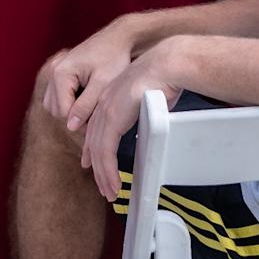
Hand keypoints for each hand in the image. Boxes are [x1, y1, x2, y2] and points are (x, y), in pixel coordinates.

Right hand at [40, 21, 137, 132]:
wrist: (120, 38)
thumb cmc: (115, 57)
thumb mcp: (102, 84)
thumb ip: (85, 106)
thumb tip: (71, 126)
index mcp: (61, 73)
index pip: (62, 112)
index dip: (80, 121)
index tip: (98, 120)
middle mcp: (53, 71)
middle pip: (56, 110)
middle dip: (74, 116)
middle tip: (97, 114)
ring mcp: (55, 70)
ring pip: (54, 104)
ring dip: (71, 109)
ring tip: (92, 105)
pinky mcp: (61, 72)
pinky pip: (58, 95)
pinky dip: (70, 101)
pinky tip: (87, 97)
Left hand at [79, 44, 184, 201]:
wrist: (166, 65)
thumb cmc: (165, 77)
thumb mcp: (151, 96)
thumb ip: (146, 109)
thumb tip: (153, 117)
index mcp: (111, 96)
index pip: (96, 128)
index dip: (93, 148)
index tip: (92, 163)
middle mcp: (104, 104)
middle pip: (94, 143)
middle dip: (98, 168)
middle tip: (104, 187)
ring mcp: (106, 112)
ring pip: (99, 152)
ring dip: (104, 176)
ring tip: (110, 193)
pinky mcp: (112, 120)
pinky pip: (106, 153)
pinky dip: (108, 172)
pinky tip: (113, 184)